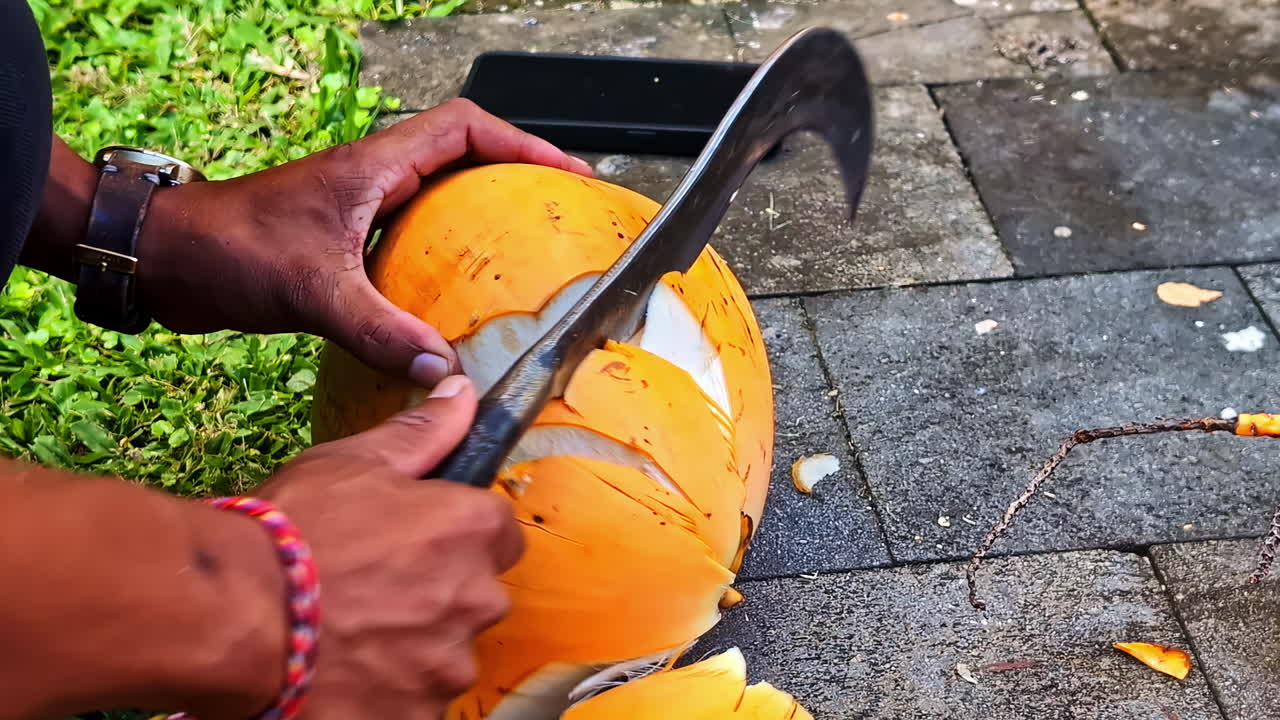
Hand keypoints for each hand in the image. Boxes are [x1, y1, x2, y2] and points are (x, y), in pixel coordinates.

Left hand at [136, 99, 592, 386]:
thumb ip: (380, 329)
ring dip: (481, 213)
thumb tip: (445, 370)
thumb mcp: (312, 289)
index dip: (522, 145)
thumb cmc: (226, 250)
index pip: (463, 129)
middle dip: (514, 176)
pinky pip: (412, 238)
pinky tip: (459, 298)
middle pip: (462, 157)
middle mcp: (371, 180)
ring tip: (526, 251)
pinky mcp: (344, 243)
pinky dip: (445, 256)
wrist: (162, 259)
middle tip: (556, 212)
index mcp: (372, 166)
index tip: (566, 176)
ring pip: (438, 197)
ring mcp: (358, 210)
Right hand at [248, 374, 522, 718]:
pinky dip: (390, 690)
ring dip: (414, 645)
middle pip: (477, 594)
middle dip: (440, 591)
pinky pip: (417, 699)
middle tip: (373, 587)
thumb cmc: (294, 530)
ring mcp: (447, 665)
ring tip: (350, 632)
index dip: (461, 534)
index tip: (421, 540)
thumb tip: (463, 393)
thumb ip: (422, 433)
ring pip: (447, 652)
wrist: (233, 615)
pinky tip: (344, 670)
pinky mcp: (416, 715)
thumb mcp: (354, 463)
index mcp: (471, 530)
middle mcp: (476, 598)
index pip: (500, 533)